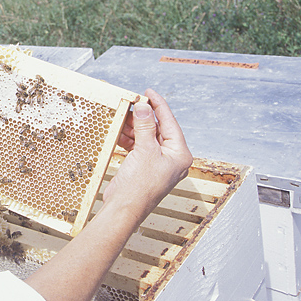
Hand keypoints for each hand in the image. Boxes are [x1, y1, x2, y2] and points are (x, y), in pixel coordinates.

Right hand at [103, 88, 192, 223]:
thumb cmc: (140, 186)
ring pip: (146, 137)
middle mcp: (171, 158)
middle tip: (131, 104)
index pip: (169, 122)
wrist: (125, 208)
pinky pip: (138, 147)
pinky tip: (120, 132)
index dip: (158, 105)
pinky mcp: (144, 167)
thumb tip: (144, 107)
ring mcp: (157, 163)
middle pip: (157, 129)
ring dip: (134, 127)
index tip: (148, 93)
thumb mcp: (144, 150)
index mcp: (179, 154)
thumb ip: (145, 126)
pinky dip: (129, 139)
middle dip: (143, 117)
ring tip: (123, 117)